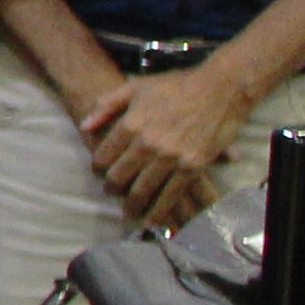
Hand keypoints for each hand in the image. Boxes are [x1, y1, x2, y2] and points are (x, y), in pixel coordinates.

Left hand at [82, 66, 250, 229]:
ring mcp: (171, 157)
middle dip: (112, 189)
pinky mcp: (193, 166)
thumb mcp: (135, 87)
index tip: (99, 171)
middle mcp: (148, 145)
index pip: (103, 156)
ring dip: (133, 205)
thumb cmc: (175, 86)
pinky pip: (173, 193)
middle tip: (111, 193)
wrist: (220, 89)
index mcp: (130, 125)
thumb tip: (84, 126)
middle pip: (120, 177)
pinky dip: (161, 210)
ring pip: (144, 190)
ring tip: (128, 213)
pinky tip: (153, 219)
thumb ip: (106, 106)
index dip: (97, 167)